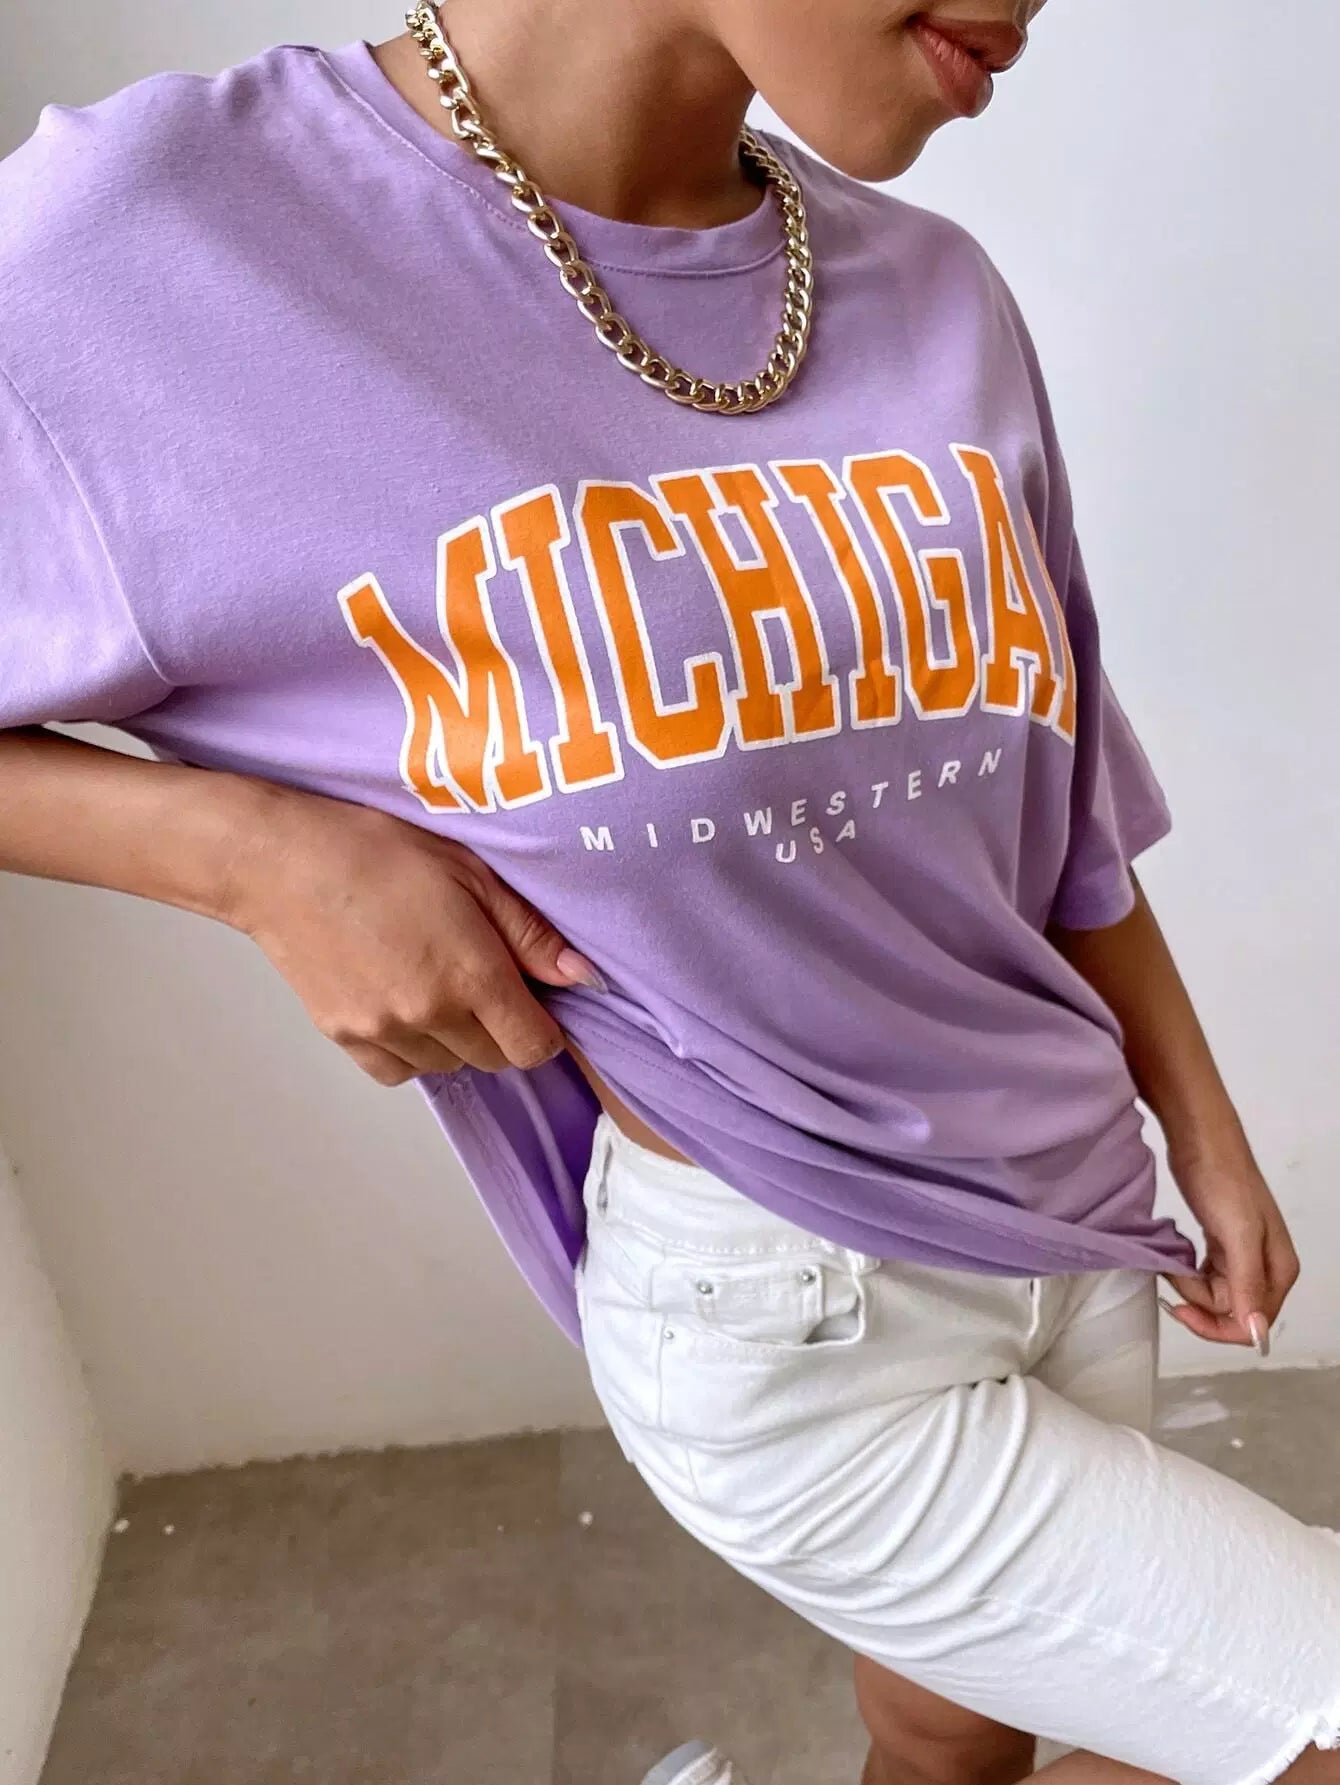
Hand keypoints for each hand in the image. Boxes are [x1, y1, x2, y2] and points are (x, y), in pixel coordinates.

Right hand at [223, 782, 602, 1085]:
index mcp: (470, 973)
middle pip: (494, 1059)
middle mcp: (429, 1013)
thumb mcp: (469, 871)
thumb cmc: (375, 850)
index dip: (545, 1030)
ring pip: (448, 1065)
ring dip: (457, 1039)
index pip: (533, 1046)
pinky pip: (399, 1071)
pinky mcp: (344, 1037)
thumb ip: (528, 932)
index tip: (536, 1003)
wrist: (279, 861)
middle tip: (485, 979)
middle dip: (503, 1028)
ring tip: (438, 982)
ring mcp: (383, 1030)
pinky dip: (412, 1050)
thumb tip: (580, 976)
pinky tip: (404, 1003)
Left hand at [1161, 1149, 1299, 1355]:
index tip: (1181, 1308)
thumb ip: (1247, 1282)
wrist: (1200, 1139)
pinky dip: (1187, 1274)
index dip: (1217, 1327)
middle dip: (1198, 1301)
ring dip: (1189, 1287)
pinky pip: (1205, 1277)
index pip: (1253, 1324)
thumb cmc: (1222, 1181)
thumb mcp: (1237, 1233)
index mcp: (1279, 1270)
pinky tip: (1175, 1259)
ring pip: (1214, 1296)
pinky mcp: (1220, 1245)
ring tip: (1171, 1261)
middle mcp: (1265, 1268)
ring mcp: (1242, 1257)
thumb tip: (1256, 1332)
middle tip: (1173, 1274)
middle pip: (1231, 1312)